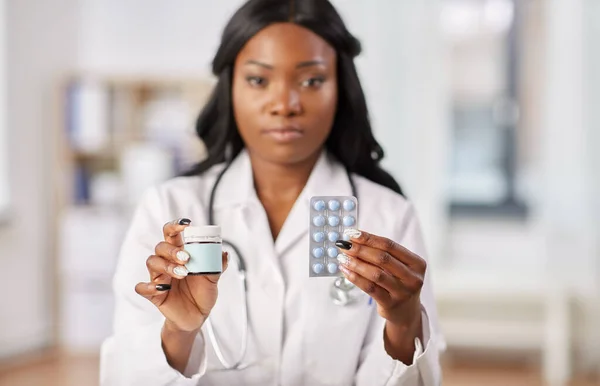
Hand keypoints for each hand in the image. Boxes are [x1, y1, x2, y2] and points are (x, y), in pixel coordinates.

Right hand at [135, 218, 227, 332]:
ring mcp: (159, 277)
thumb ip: (217, 265)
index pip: (171, 234)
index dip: (175, 226)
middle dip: (172, 250)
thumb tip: (224, 253)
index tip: (186, 225)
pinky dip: (149, 286)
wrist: (197, 316)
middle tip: (187, 258)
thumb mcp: (213, 278)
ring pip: (152, 262)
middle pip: (160, 247)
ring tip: (183, 273)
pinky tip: (162, 288)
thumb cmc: (202, 293)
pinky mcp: (154, 294)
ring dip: (166, 265)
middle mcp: (167, 262)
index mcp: (180, 253)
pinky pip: (142, 287)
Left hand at [335, 229, 425, 360]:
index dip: (369, 238)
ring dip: (356, 264)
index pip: (390, 245)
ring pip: (375, 274)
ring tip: (342, 258)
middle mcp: (413, 277)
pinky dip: (355, 278)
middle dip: (360, 249)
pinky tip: (345, 271)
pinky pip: (370, 288)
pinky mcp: (391, 304)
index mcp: (417, 263)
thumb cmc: (399, 283)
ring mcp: (403, 292)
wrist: (406, 312)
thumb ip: (383, 254)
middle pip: (383, 258)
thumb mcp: (399, 267)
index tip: (352, 233)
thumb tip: (354, 240)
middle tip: (344, 245)